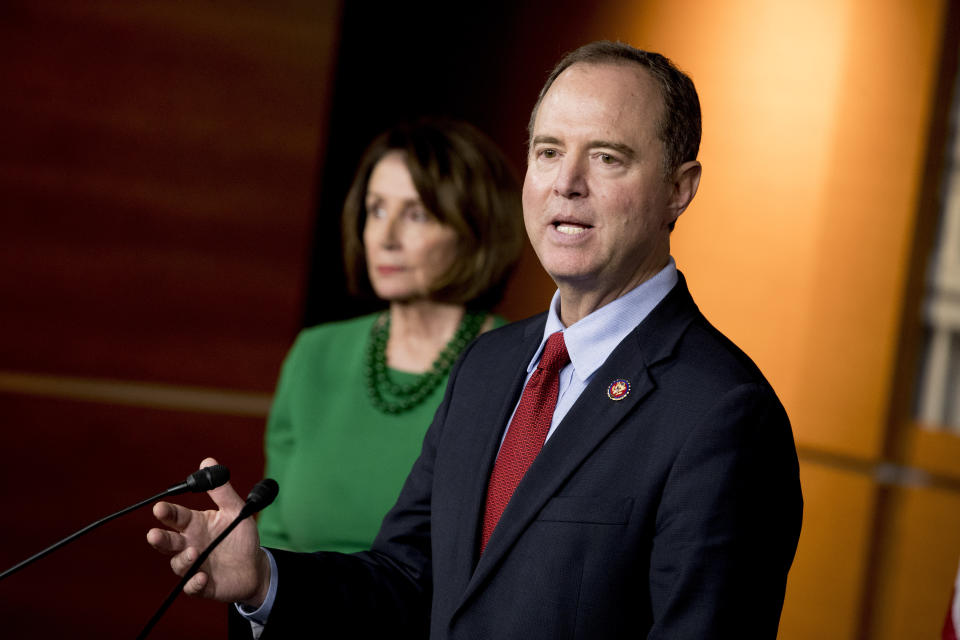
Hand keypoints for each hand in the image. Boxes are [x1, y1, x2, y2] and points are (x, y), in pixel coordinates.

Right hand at [146, 457, 269, 606]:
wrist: (255, 566)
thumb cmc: (241, 537)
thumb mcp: (236, 511)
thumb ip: (222, 491)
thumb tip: (208, 461)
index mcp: (195, 525)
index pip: (176, 516)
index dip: (166, 512)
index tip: (159, 508)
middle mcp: (190, 544)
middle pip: (168, 542)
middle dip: (159, 538)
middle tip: (154, 534)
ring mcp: (195, 565)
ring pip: (178, 564)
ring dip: (183, 559)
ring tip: (194, 552)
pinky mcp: (203, 585)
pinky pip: (193, 586)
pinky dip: (194, 583)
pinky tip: (202, 577)